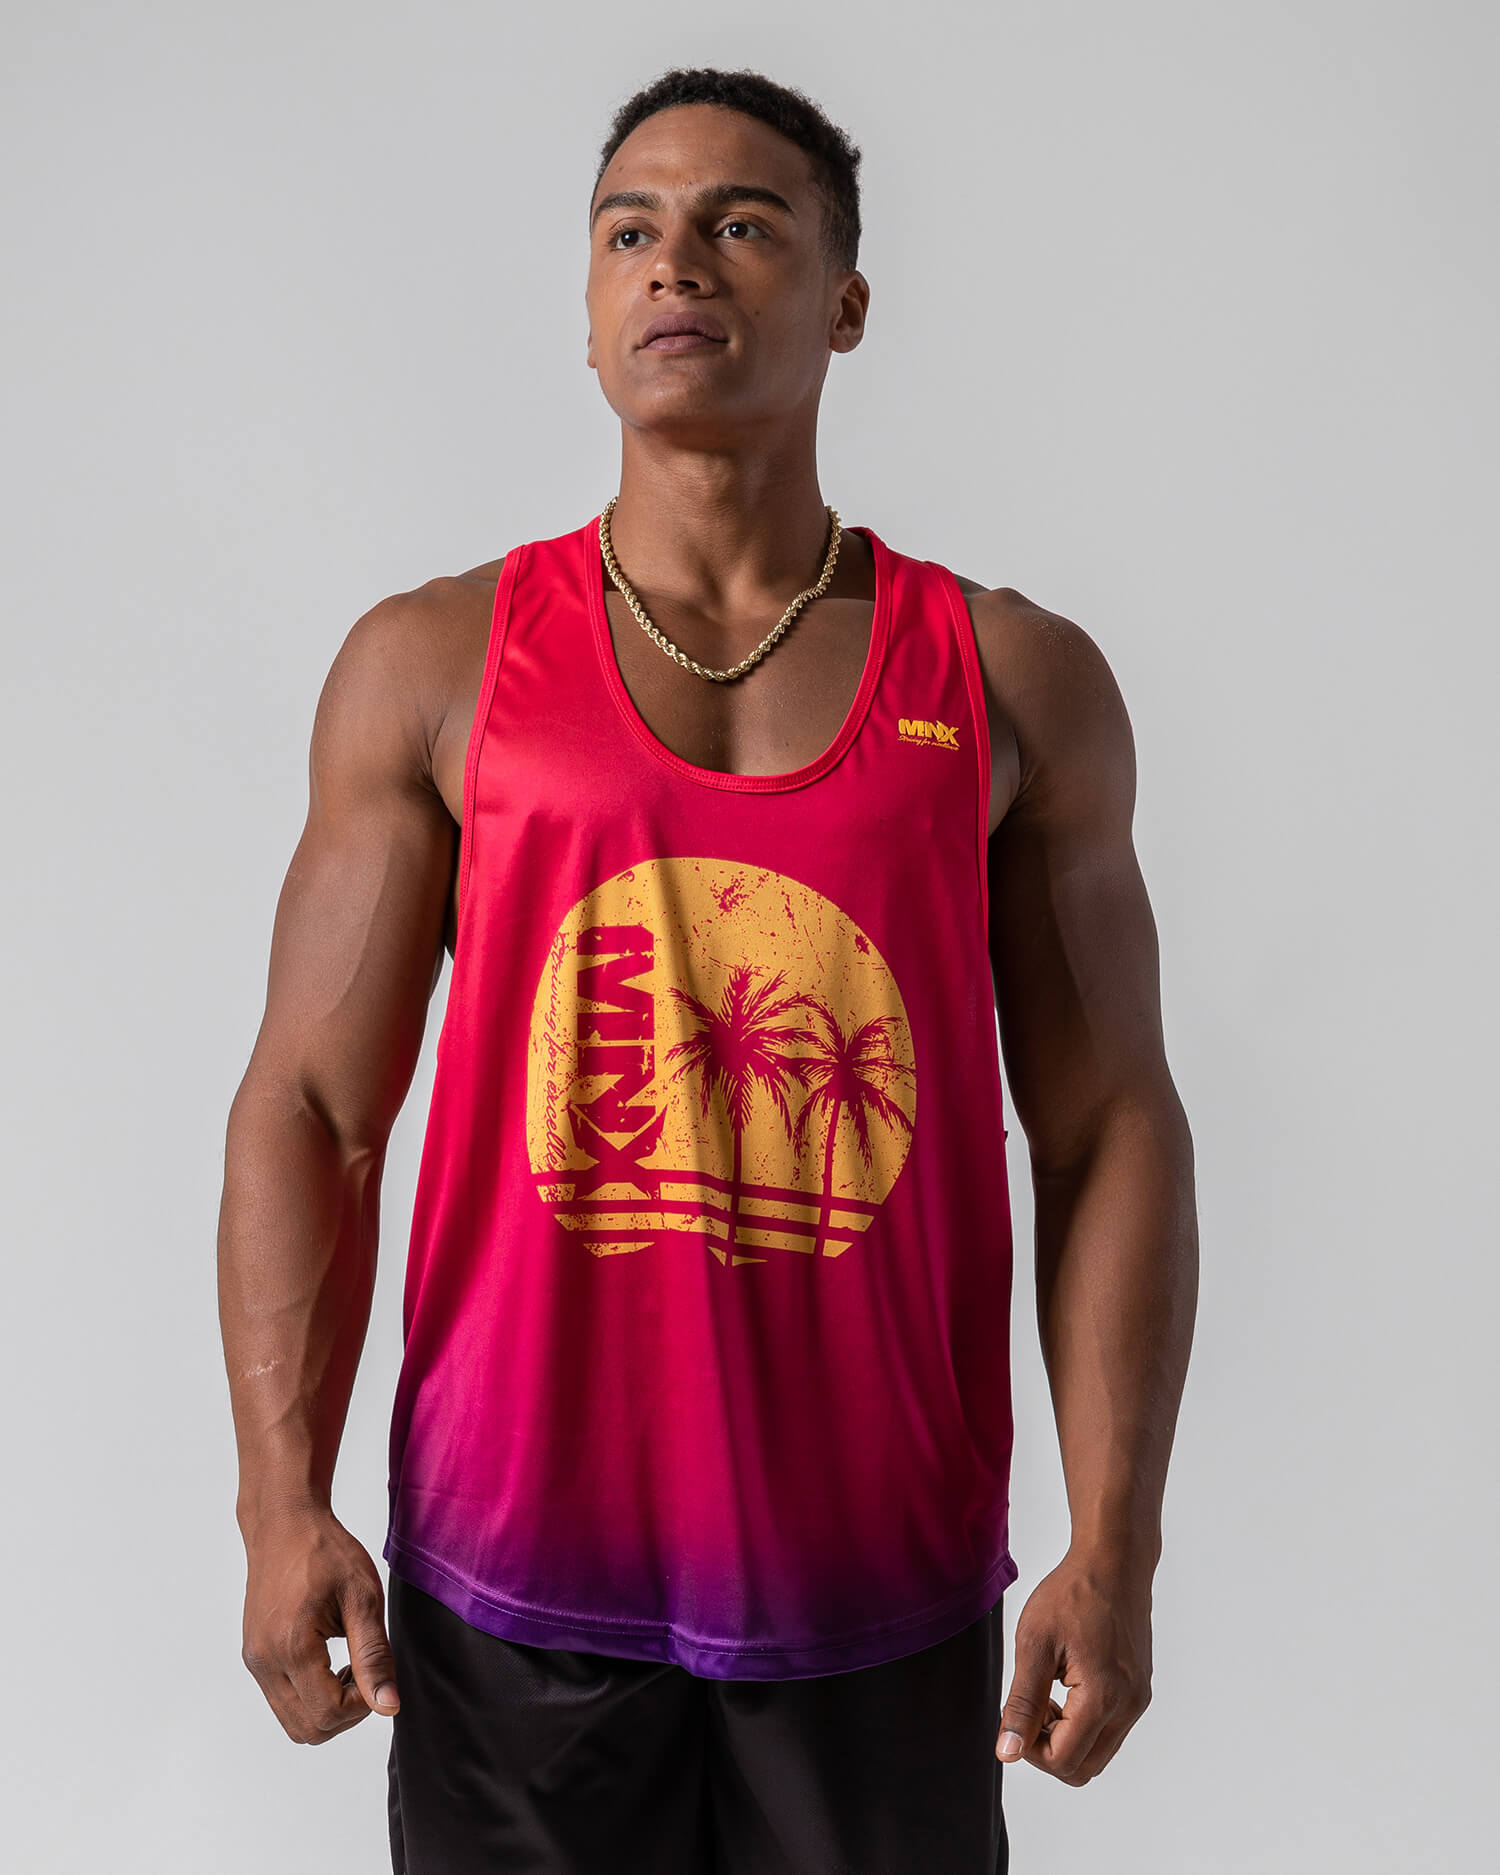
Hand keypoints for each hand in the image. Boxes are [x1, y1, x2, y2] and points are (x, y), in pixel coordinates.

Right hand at [239, 1505, 400, 1744]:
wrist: (284, 1524)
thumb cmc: (325, 1551)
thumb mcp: (363, 1597)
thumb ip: (374, 1655)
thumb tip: (388, 1706)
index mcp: (291, 1646)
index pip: (328, 1713)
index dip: (363, 1704)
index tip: (377, 1670)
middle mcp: (264, 1661)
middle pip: (308, 1729)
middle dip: (346, 1713)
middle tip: (366, 1673)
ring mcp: (255, 1661)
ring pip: (293, 1722)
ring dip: (328, 1709)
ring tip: (349, 1667)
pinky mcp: (254, 1657)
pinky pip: (282, 1701)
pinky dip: (310, 1698)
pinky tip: (330, 1664)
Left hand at [994, 1548, 1152, 1784]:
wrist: (1114, 1562)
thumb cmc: (1074, 1594)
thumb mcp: (1035, 1643)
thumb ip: (1022, 1702)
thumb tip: (1008, 1752)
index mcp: (1104, 1697)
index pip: (1063, 1761)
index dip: (1029, 1748)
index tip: (1015, 1713)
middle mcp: (1129, 1707)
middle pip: (1083, 1768)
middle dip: (1048, 1749)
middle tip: (1029, 1706)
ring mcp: (1138, 1700)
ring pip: (1098, 1753)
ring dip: (1065, 1737)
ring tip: (1046, 1692)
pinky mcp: (1139, 1690)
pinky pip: (1110, 1730)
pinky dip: (1083, 1723)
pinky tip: (1064, 1685)